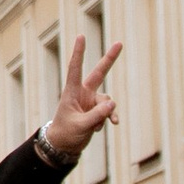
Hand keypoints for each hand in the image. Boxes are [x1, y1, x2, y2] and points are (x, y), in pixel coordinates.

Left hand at [43, 35, 120, 165]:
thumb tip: (112, 103)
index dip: (79, 52)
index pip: (75, 68)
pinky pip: (108, 111)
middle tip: (119, 43)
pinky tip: (101, 128)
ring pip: (107, 101)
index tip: (81, 36)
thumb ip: (96, 115)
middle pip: (99, 73)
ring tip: (95, 126)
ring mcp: (91, 101)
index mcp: (72, 92)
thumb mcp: (80, 125)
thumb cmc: (66, 133)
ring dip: (105, 114)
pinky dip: (107, 119)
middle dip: (110, 59)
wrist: (64, 146)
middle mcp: (83, 93)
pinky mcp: (96, 111)